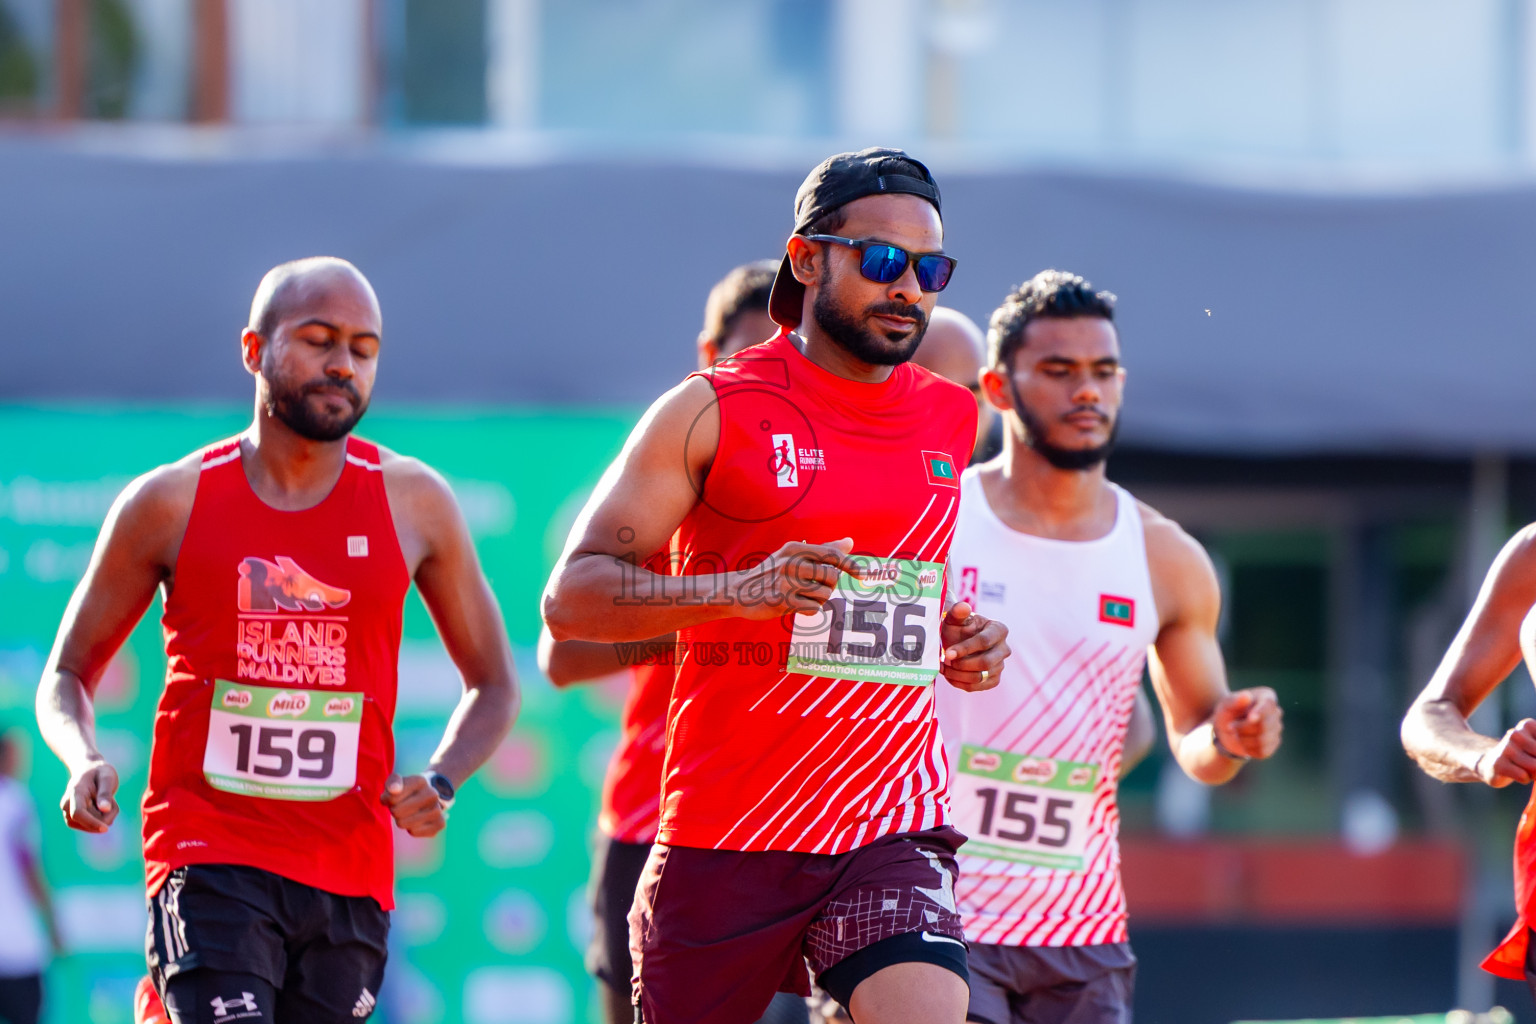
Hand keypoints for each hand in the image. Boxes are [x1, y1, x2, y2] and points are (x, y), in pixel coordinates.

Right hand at [60, 761, 118, 832]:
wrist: (88, 770)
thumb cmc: (100, 772)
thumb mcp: (107, 777)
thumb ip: (105, 793)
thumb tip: (105, 809)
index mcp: (75, 792)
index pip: (78, 813)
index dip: (91, 823)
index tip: (106, 829)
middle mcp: (67, 805)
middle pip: (89, 821)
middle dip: (106, 815)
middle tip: (111, 798)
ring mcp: (68, 813)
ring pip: (90, 826)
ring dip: (104, 817)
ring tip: (106, 800)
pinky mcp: (73, 820)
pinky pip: (91, 827)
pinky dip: (102, 819)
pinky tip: (102, 806)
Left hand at [380, 773, 446, 836]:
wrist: (428, 797)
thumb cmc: (406, 790)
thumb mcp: (396, 781)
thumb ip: (393, 782)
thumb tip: (394, 789)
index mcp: (420, 781)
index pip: (392, 798)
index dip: (387, 799)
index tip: (393, 796)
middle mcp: (432, 794)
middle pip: (396, 812)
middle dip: (394, 811)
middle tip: (401, 806)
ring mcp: (438, 809)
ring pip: (404, 824)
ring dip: (401, 820)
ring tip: (408, 813)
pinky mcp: (440, 824)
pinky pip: (414, 832)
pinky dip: (411, 829)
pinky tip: (416, 821)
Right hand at [731, 538, 859, 619]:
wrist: (738, 591)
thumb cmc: (772, 572)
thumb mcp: (793, 555)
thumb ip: (823, 549)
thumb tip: (850, 542)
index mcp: (795, 548)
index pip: (832, 555)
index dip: (851, 565)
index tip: (864, 576)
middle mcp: (791, 562)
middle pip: (831, 577)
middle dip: (828, 586)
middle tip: (813, 587)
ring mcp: (786, 582)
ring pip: (824, 595)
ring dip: (818, 599)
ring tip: (801, 596)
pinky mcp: (783, 601)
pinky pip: (813, 609)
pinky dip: (809, 610)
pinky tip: (796, 605)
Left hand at [939, 602, 1008, 691]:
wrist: (958, 640)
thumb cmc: (958, 627)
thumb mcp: (956, 618)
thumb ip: (958, 612)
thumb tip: (963, 607)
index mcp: (999, 630)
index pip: (984, 642)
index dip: (965, 649)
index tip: (947, 653)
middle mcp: (1004, 649)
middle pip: (986, 663)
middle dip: (962, 664)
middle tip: (944, 661)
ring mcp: (1000, 666)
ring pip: (980, 677)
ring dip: (957, 675)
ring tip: (944, 667)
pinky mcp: (993, 680)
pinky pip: (977, 687)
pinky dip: (959, 683)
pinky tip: (949, 675)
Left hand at [1212, 687, 1281, 759]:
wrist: (1226, 728)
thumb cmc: (1227, 712)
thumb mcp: (1226, 704)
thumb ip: (1234, 700)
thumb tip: (1246, 696)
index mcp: (1267, 697)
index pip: (1269, 706)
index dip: (1260, 713)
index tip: (1250, 718)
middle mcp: (1276, 712)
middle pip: (1264, 726)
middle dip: (1243, 728)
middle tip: (1230, 727)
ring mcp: (1277, 729)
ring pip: (1262, 740)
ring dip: (1243, 739)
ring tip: (1236, 734)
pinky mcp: (1273, 743)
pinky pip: (1263, 751)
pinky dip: (1248, 749)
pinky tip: (1242, 742)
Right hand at [1477, 719, 1535, 787]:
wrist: (1491, 763)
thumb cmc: (1523, 756)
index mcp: (1527, 725)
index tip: (1533, 752)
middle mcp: (1515, 734)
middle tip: (1529, 762)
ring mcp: (1505, 749)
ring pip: (1535, 767)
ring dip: (1533, 773)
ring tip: (1521, 768)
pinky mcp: (1498, 764)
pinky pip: (1523, 776)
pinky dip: (1524, 778)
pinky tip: (1514, 773)